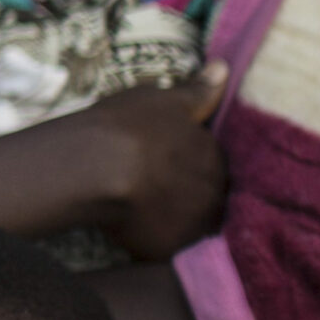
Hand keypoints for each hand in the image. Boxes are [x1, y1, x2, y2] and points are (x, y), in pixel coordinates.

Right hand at [60, 64, 226, 260]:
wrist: (95, 166)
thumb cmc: (127, 125)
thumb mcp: (162, 99)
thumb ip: (197, 91)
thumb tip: (224, 69)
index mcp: (214, 156)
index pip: (208, 162)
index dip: (182, 160)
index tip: (158, 157)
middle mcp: (213, 192)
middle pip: (201, 194)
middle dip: (181, 190)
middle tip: (145, 182)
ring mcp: (191, 225)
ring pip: (184, 222)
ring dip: (168, 216)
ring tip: (134, 207)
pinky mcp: (168, 250)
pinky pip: (161, 248)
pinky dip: (148, 240)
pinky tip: (126, 227)